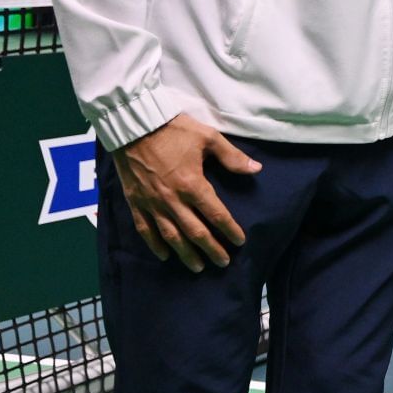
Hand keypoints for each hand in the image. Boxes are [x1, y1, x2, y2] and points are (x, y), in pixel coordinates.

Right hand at [111, 114, 262, 271]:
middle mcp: (172, 199)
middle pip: (195, 232)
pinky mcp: (135, 202)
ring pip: (171, 236)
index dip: (229, 230)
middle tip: (223, 262)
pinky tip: (164, 255)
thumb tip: (256, 169)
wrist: (135, 126)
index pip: (216, 214)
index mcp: (192, 184)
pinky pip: (145, 229)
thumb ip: (232, 157)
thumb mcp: (209, 137)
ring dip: (185, 254)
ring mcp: (152, 203)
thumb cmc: (175, 130)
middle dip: (211, 249)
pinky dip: (155, 244)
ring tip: (198, 267)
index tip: (240, 241)